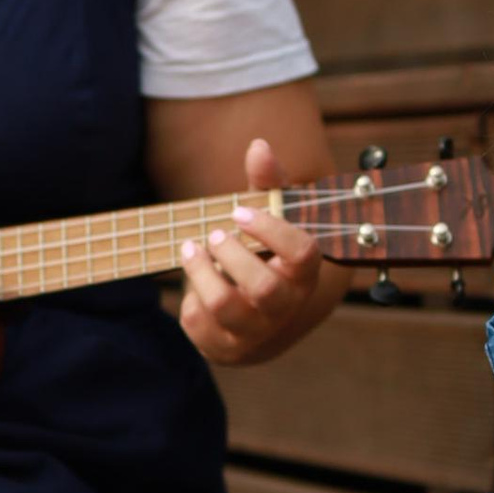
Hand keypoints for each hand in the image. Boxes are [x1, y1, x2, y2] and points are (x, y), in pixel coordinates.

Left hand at [176, 136, 327, 366]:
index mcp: (303, 273)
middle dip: (231, 255)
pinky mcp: (224, 347)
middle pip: (263, 287)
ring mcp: (254, 332)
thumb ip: (267, 184)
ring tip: (191, 250)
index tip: (239, 211)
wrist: (256, 318)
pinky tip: (196, 280)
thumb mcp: (268, 219)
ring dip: (201, 272)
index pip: (303, 254)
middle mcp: (285, 308)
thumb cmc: (263, 255)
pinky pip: (198, 324)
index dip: (271, 230)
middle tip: (214, 234)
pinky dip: (189, 297)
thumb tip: (259, 145)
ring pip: (225, 305)